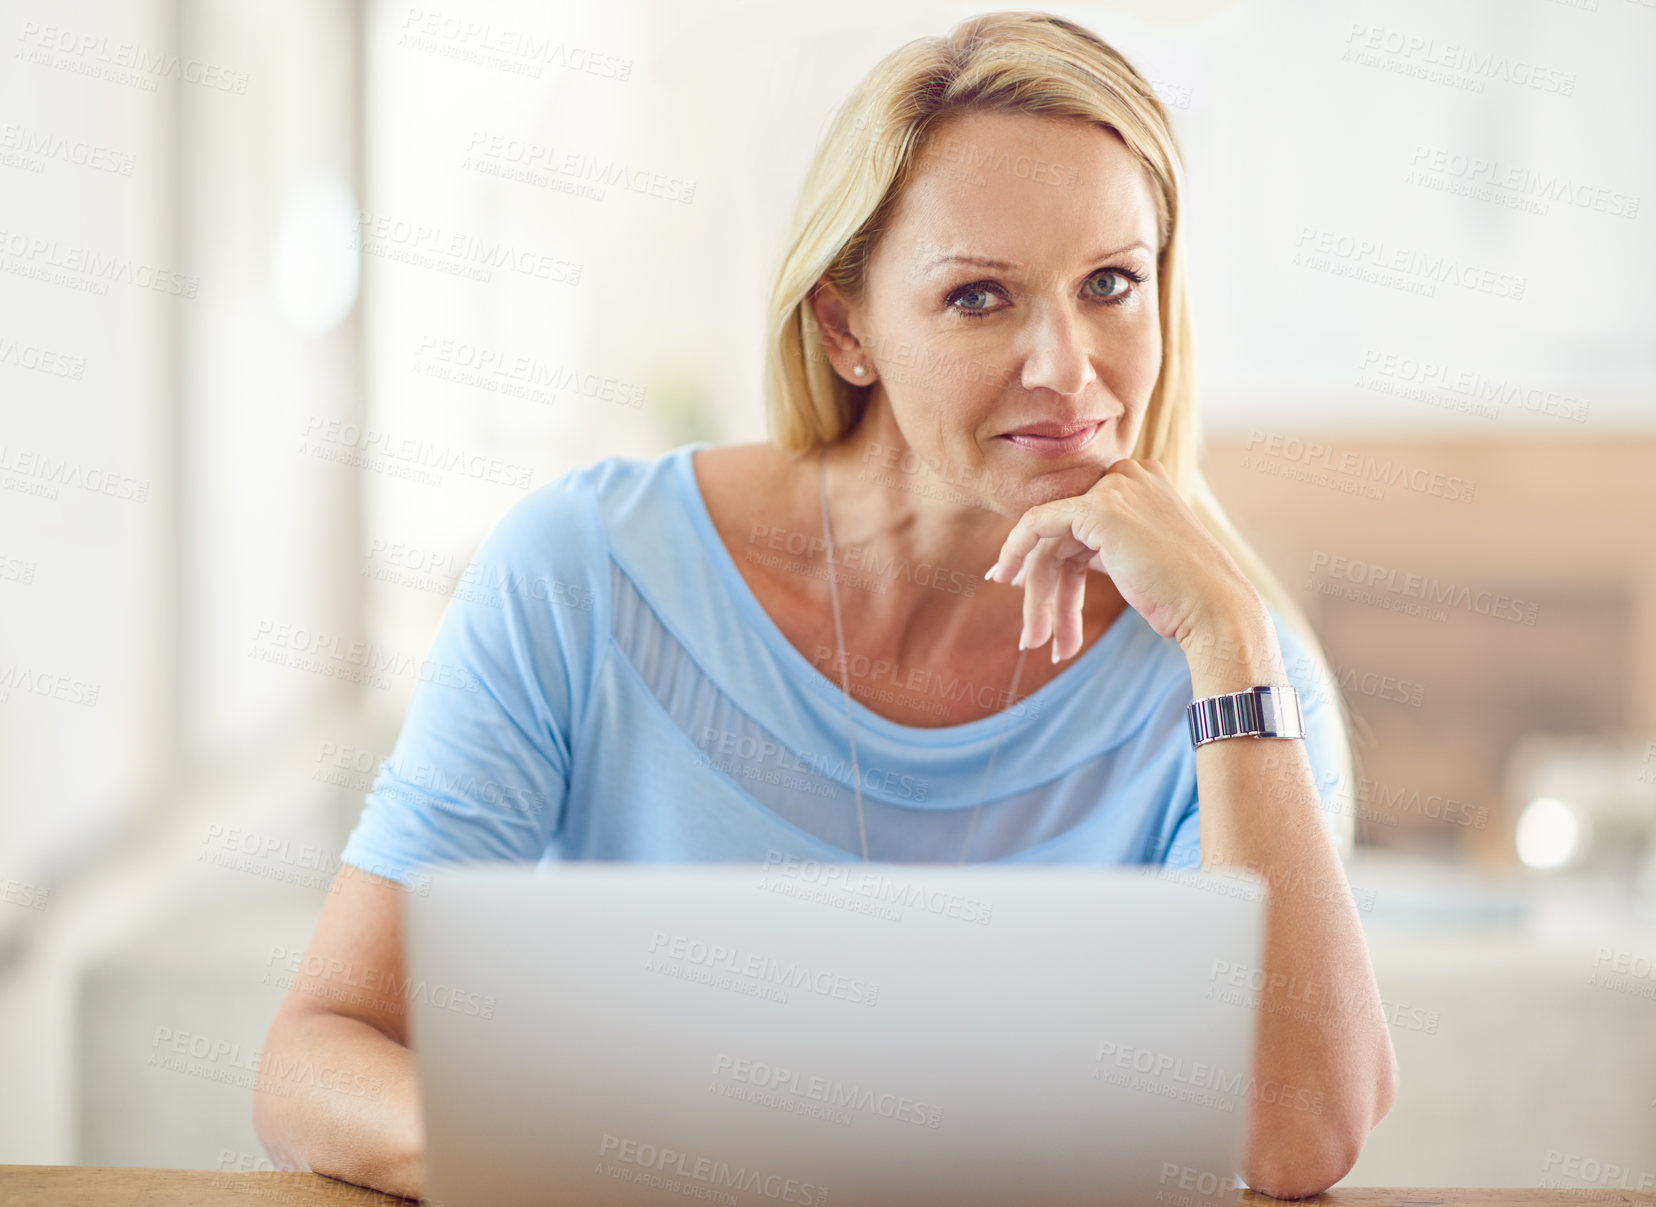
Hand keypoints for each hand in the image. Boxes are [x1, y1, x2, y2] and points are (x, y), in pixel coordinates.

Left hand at [983, 457, 1262, 659]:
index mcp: (1144, 481)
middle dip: (1044, 587)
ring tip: (1035, 643)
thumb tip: (1043, 559)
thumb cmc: (1183, 596)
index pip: (1082, 520)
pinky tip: (1005, 580)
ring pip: (1051, 539)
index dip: (1051, 556)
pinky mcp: (1098, 507)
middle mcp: (1129, 474)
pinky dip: (1014, 552)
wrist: (1214, 607)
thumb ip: (1098, 547)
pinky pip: (1036, 524)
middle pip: (1065, 532)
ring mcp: (1115, 487)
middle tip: (1033, 635)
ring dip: (1040, 597)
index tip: (1023, 585)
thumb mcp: (1136, 560)